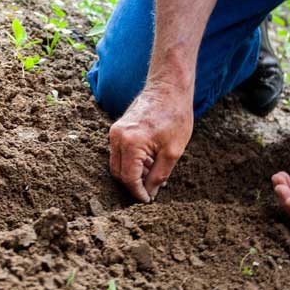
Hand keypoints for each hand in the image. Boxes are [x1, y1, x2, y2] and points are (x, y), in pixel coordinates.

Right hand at [109, 81, 192, 201]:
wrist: (168, 88)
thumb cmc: (175, 116)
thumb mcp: (173, 151)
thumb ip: (159, 175)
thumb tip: (150, 193)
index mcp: (131, 143)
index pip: (129, 178)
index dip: (138, 193)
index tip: (148, 200)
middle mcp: (117, 137)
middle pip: (118, 173)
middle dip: (133, 185)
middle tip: (151, 190)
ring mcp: (115, 132)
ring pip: (117, 164)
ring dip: (132, 173)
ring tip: (153, 173)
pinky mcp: (117, 128)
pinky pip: (119, 152)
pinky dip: (131, 161)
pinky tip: (149, 161)